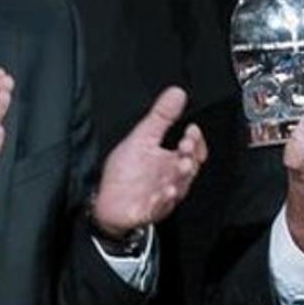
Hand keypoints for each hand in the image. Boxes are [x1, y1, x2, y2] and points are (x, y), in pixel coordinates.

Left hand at [91, 86, 207, 236]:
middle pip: (189, 168)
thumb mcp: (143, 137)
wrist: (108, 202)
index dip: (195, 141)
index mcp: (170, 160)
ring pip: (178, 188)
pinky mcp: (149, 211)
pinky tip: (163, 193)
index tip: (191, 130)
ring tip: (180, 167)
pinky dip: (162, 201)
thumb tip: (177, 93)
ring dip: (180, 178)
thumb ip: (162, 116)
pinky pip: (158, 208)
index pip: (192, 150)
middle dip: (189, 157)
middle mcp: (171, 179)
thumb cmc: (126, 171)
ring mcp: (162, 196)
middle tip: (185, 147)